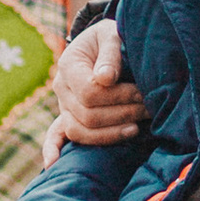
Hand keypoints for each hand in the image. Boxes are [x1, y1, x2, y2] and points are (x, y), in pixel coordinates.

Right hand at [49, 19, 143, 153]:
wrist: (103, 42)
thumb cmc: (111, 37)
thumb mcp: (112, 35)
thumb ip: (110, 53)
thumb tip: (106, 79)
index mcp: (68, 64)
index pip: (90, 93)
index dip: (119, 96)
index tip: (142, 93)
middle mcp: (60, 88)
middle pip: (88, 115)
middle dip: (122, 114)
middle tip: (148, 108)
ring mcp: (62, 105)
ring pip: (79, 131)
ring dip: (110, 133)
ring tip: (136, 128)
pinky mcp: (66, 116)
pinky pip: (55, 137)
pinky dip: (52, 150)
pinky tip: (53, 165)